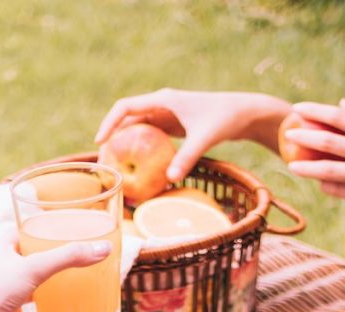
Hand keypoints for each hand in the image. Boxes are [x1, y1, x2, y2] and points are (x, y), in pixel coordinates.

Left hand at [0, 224, 111, 311]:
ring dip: (54, 293)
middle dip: (55, 262)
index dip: (43, 229)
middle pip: (34, 263)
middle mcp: (6, 272)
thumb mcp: (35, 267)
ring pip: (36, 293)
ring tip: (80, 288)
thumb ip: (70, 257)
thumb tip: (105, 249)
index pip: (25, 233)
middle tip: (81, 259)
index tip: (66, 229)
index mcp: (5, 250)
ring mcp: (9, 299)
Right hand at [95, 88, 289, 182]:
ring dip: (125, 142)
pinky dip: (141, 147)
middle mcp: (162, 104)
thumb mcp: (204, 138)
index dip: (109, 123)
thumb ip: (186, 158)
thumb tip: (169, 179)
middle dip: (113, 136)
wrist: (244, 113)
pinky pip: (150, 135)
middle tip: (104, 160)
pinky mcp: (174, 125)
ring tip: (115, 164)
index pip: (126, 107)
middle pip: (128, 117)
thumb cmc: (225, 119)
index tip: (99, 142)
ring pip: (138, 127)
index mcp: (163, 99)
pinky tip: (136, 165)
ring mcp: (167, 114)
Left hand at [283, 99, 344, 222]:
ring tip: (291, 165)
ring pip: (330, 170)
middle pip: (331, 141)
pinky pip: (340, 191)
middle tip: (287, 134)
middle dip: (305, 137)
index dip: (317, 111)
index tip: (297, 108)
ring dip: (307, 168)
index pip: (342, 117)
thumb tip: (342, 105)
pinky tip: (319, 184)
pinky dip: (327, 186)